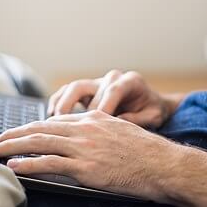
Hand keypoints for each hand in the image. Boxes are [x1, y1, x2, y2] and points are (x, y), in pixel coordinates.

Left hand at [0, 110, 181, 200]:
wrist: (164, 164)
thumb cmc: (146, 152)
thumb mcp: (119, 132)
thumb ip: (97, 131)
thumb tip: (79, 138)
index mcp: (92, 119)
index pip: (52, 121)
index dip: (30, 128)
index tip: (15, 134)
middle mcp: (84, 128)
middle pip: (39, 128)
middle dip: (13, 135)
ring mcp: (84, 147)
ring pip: (39, 142)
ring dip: (12, 147)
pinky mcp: (86, 167)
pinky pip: (50, 164)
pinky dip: (28, 164)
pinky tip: (14, 167)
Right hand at [48, 70, 180, 127]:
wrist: (150, 105)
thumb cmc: (152, 111)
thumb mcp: (153, 117)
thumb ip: (137, 120)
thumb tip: (118, 123)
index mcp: (129, 81)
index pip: (112, 91)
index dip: (103, 107)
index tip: (96, 126)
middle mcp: (110, 79)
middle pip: (85, 87)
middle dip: (76, 109)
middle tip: (69, 128)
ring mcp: (97, 83)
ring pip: (73, 88)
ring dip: (62, 105)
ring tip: (55, 123)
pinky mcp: (87, 91)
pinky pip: (67, 92)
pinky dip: (59, 103)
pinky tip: (53, 117)